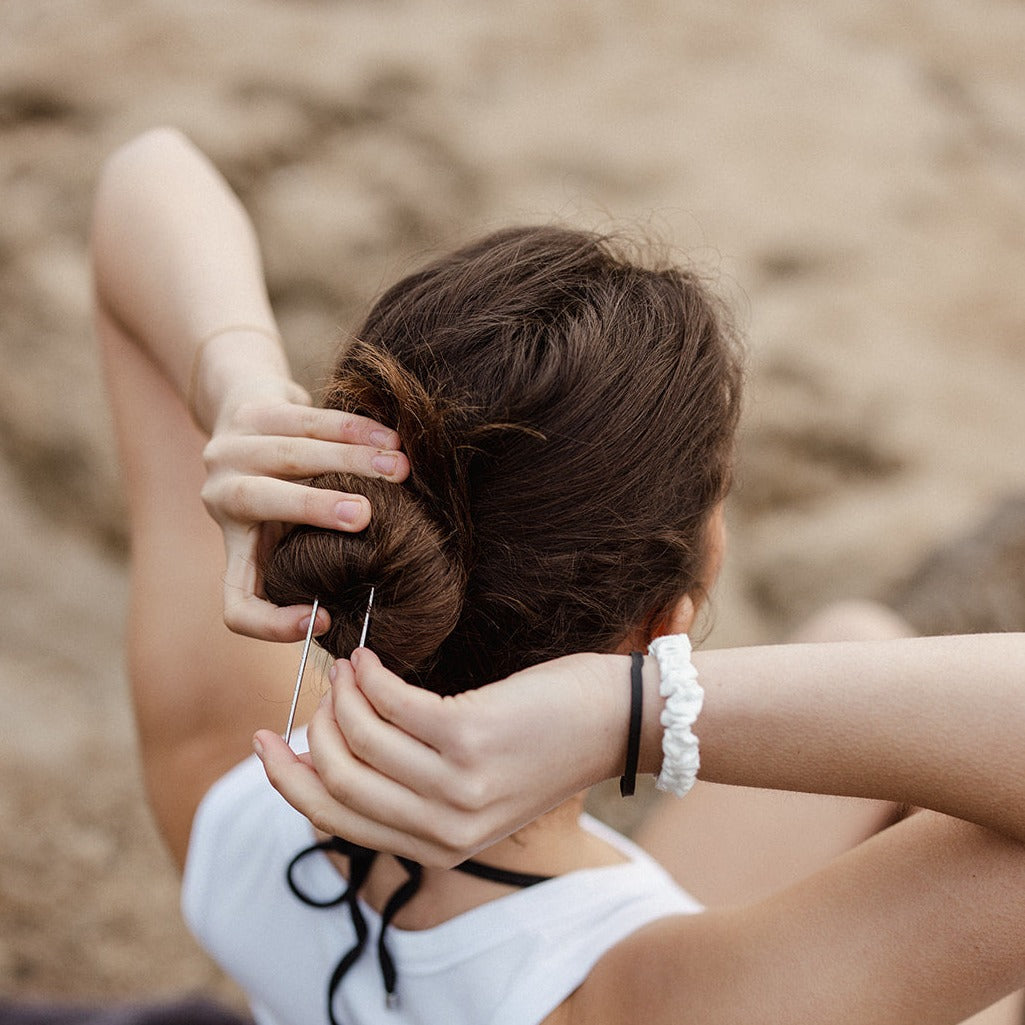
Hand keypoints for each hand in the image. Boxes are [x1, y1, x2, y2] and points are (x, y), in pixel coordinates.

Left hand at [200, 380, 409, 640]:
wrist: (247, 413)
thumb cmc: (285, 489)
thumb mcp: (290, 530)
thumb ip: (321, 550)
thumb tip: (381, 580)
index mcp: (234, 545)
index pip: (236, 603)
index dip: (271, 623)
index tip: (321, 619)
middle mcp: (220, 498)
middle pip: (258, 501)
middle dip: (312, 508)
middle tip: (363, 516)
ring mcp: (230, 449)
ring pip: (290, 452)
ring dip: (349, 459)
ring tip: (398, 468)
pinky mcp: (254, 411)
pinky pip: (307, 418)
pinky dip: (353, 429)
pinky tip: (390, 439)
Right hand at [254, 648, 622, 866]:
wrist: (613, 721)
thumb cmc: (540, 742)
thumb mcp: (475, 789)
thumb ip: (413, 789)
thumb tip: (335, 752)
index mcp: (439, 846)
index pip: (336, 821)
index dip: (288, 782)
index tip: (267, 743)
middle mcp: (444, 827)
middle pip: (336, 781)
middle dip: (310, 731)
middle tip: (321, 693)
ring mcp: (457, 785)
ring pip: (356, 740)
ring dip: (340, 696)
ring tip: (350, 669)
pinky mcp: (469, 737)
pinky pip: (389, 702)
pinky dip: (368, 676)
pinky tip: (370, 658)